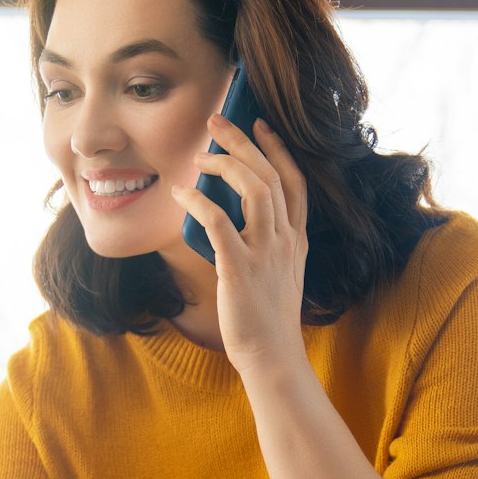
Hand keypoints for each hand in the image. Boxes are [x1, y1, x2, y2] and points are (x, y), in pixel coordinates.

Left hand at [171, 115, 310, 377]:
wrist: (272, 356)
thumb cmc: (266, 316)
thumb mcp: (278, 272)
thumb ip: (265, 241)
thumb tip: (228, 213)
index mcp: (296, 239)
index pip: (294, 181)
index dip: (278, 149)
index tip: (260, 124)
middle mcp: (286, 240)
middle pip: (270, 175)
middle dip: (243, 143)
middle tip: (217, 122)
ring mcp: (266, 253)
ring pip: (254, 190)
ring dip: (224, 165)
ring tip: (199, 157)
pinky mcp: (240, 269)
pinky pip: (220, 223)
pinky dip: (199, 202)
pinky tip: (181, 194)